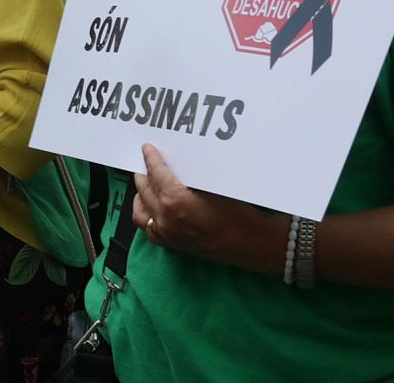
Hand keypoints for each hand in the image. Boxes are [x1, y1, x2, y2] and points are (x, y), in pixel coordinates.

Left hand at [132, 144, 280, 273]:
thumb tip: (177, 162)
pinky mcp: (172, 245)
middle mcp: (165, 219)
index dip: (151, 158)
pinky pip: (148, 229)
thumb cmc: (239, 211)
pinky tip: (151, 207)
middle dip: (144, 174)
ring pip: (140, 211)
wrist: (253, 243)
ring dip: (141, 195)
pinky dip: (145, 215)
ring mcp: (166, 234)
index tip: (147, 148)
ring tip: (146, 184)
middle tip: (146, 163)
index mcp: (174, 201)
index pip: (156, 173)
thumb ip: (190, 175)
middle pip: (145, 190)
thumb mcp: (214, 185)